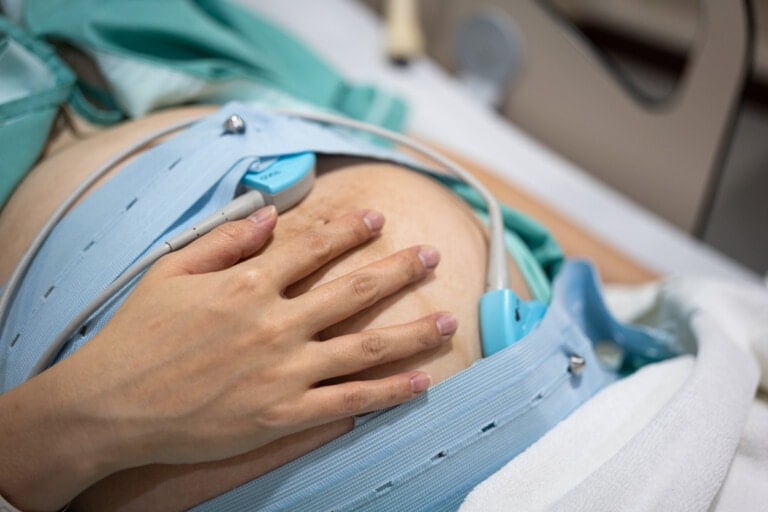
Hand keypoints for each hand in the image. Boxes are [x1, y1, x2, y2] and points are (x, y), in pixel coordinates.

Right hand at [0, 206, 455, 509]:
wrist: (111, 406)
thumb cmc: (137, 336)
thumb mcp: (171, 271)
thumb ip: (225, 240)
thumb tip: (270, 216)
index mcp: (247, 284)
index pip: (313, 247)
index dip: (350, 230)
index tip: (377, 219)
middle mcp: (275, 323)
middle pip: (353, 291)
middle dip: (399, 270)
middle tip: (432, 256)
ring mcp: (284, 371)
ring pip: (364, 347)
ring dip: (411, 331)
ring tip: (447, 320)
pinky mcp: (283, 414)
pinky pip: (347, 400)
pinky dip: (387, 391)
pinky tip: (418, 382)